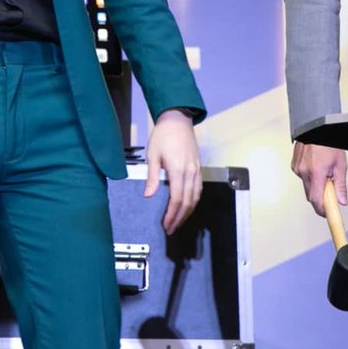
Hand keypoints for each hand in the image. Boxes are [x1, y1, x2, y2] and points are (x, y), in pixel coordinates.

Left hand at [145, 108, 202, 234]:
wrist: (178, 120)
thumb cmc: (163, 135)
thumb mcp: (153, 155)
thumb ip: (151, 177)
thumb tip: (148, 196)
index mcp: (178, 169)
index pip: (177, 199)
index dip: (172, 214)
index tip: (166, 224)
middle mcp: (190, 172)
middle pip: (188, 202)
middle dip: (180, 218)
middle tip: (171, 229)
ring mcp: (197, 170)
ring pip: (196, 197)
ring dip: (188, 212)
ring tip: (178, 222)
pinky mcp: (199, 168)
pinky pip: (199, 189)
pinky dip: (194, 201)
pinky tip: (187, 207)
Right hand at [292, 140, 347, 217]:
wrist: (315, 127)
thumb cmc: (328, 141)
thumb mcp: (340, 164)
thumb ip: (340, 185)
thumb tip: (342, 200)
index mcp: (316, 172)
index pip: (316, 200)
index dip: (322, 210)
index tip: (328, 215)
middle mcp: (304, 172)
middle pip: (311, 196)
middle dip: (320, 197)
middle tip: (331, 190)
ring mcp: (297, 168)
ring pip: (307, 186)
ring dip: (315, 185)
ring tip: (324, 172)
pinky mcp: (294, 165)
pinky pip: (303, 177)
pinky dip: (310, 177)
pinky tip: (316, 166)